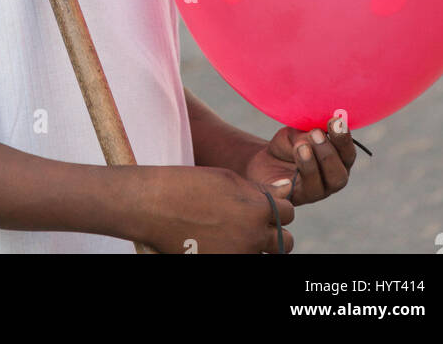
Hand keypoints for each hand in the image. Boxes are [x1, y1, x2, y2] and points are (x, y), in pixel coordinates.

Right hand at [135, 165, 294, 253]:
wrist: (154, 206)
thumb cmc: (190, 185)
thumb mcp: (228, 179)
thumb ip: (259, 190)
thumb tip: (286, 189)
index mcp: (257, 209)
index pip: (288, 213)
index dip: (277, 208)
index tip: (262, 206)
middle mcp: (253, 236)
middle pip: (284, 243)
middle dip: (274, 233)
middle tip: (253, 224)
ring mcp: (239, 255)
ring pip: (265, 257)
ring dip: (258, 247)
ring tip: (237, 234)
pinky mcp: (223, 264)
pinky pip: (244, 261)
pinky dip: (238, 253)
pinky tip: (223, 242)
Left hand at [243, 118, 356, 204]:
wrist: (264, 160)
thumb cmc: (288, 145)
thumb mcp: (297, 133)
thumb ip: (308, 134)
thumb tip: (316, 133)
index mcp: (338, 161)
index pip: (348, 154)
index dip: (344, 139)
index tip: (336, 121)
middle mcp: (331, 180)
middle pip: (339, 175)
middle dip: (329, 153)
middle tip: (316, 133)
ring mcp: (316, 192)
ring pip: (322, 186)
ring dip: (312, 164)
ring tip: (301, 146)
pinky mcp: (297, 198)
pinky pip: (302, 191)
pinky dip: (296, 177)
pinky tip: (290, 166)